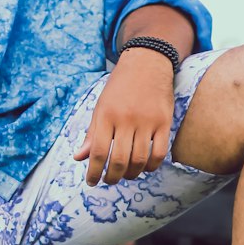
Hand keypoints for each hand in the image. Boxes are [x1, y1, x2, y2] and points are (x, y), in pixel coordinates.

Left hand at [74, 49, 174, 186]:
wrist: (147, 62)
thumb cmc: (120, 87)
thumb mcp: (101, 106)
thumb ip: (92, 133)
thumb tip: (79, 157)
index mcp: (107, 115)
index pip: (98, 152)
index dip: (93, 171)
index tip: (92, 181)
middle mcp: (126, 119)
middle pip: (119, 160)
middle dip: (112, 177)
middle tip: (109, 180)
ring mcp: (147, 121)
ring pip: (139, 160)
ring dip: (131, 174)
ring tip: (125, 175)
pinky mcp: (164, 122)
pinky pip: (159, 153)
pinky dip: (151, 166)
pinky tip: (144, 168)